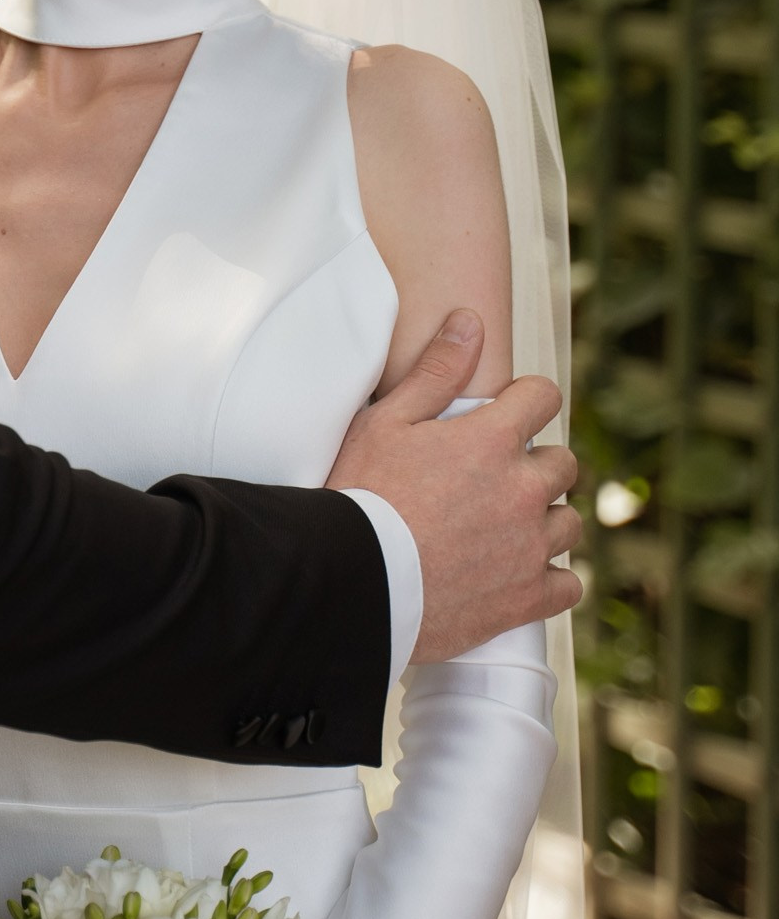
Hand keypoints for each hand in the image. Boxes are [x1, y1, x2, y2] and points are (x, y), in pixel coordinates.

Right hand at [328, 310, 582, 661]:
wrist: (349, 583)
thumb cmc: (359, 496)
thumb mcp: (384, 422)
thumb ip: (436, 372)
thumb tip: (472, 321)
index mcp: (493, 440)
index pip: (544, 397)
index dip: (524, 401)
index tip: (504, 417)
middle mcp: (523, 490)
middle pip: (564, 463)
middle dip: (535, 465)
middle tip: (494, 480)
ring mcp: (530, 547)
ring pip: (567, 523)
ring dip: (544, 520)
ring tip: (503, 529)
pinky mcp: (526, 598)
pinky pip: (568, 584)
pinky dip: (549, 579)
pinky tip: (518, 574)